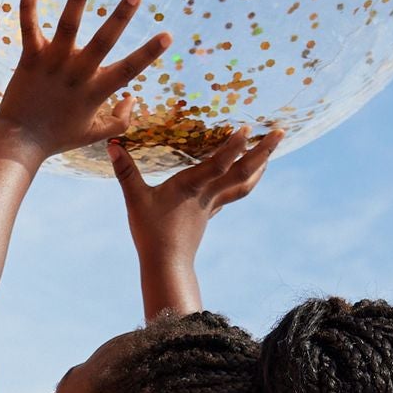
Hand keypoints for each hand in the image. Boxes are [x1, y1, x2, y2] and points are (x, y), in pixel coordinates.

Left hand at [0, 0, 170, 159]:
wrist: (18, 143)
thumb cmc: (57, 138)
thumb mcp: (93, 135)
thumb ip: (119, 120)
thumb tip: (133, 98)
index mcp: (96, 91)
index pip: (129, 69)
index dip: (149, 52)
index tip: (168, 34)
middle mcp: (77, 74)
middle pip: (103, 42)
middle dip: (120, 17)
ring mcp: (53, 64)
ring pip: (69, 26)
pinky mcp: (30, 58)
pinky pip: (30, 28)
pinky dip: (29, 6)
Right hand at [109, 122, 281, 275]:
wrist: (166, 265)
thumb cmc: (150, 232)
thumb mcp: (135, 200)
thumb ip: (126, 172)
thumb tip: (112, 145)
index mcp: (192, 187)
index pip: (219, 164)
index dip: (233, 147)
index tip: (249, 128)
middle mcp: (208, 193)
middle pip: (243, 171)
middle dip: (263, 151)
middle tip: (281, 132)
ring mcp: (212, 204)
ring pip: (244, 183)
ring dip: (261, 165)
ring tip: (272, 150)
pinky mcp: (210, 212)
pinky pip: (235, 193)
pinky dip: (247, 180)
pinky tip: (250, 174)